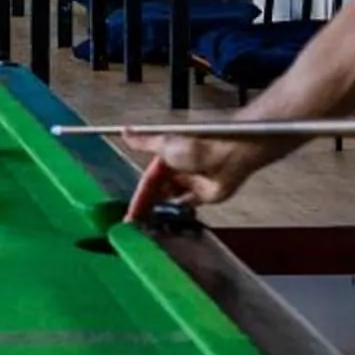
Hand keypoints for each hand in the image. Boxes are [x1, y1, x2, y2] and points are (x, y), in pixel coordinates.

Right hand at [124, 131, 269, 218]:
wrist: (227, 156)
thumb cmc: (199, 147)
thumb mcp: (164, 145)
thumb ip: (143, 143)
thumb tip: (126, 132)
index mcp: (167, 158)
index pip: (147, 182)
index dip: (139, 197)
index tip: (130, 213)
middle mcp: (178, 170)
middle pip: (158, 191)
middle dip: (148, 205)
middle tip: (139, 222)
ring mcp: (191, 183)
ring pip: (171, 199)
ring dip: (162, 208)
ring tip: (152, 222)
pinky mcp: (204, 194)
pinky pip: (188, 205)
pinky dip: (179, 211)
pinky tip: (172, 218)